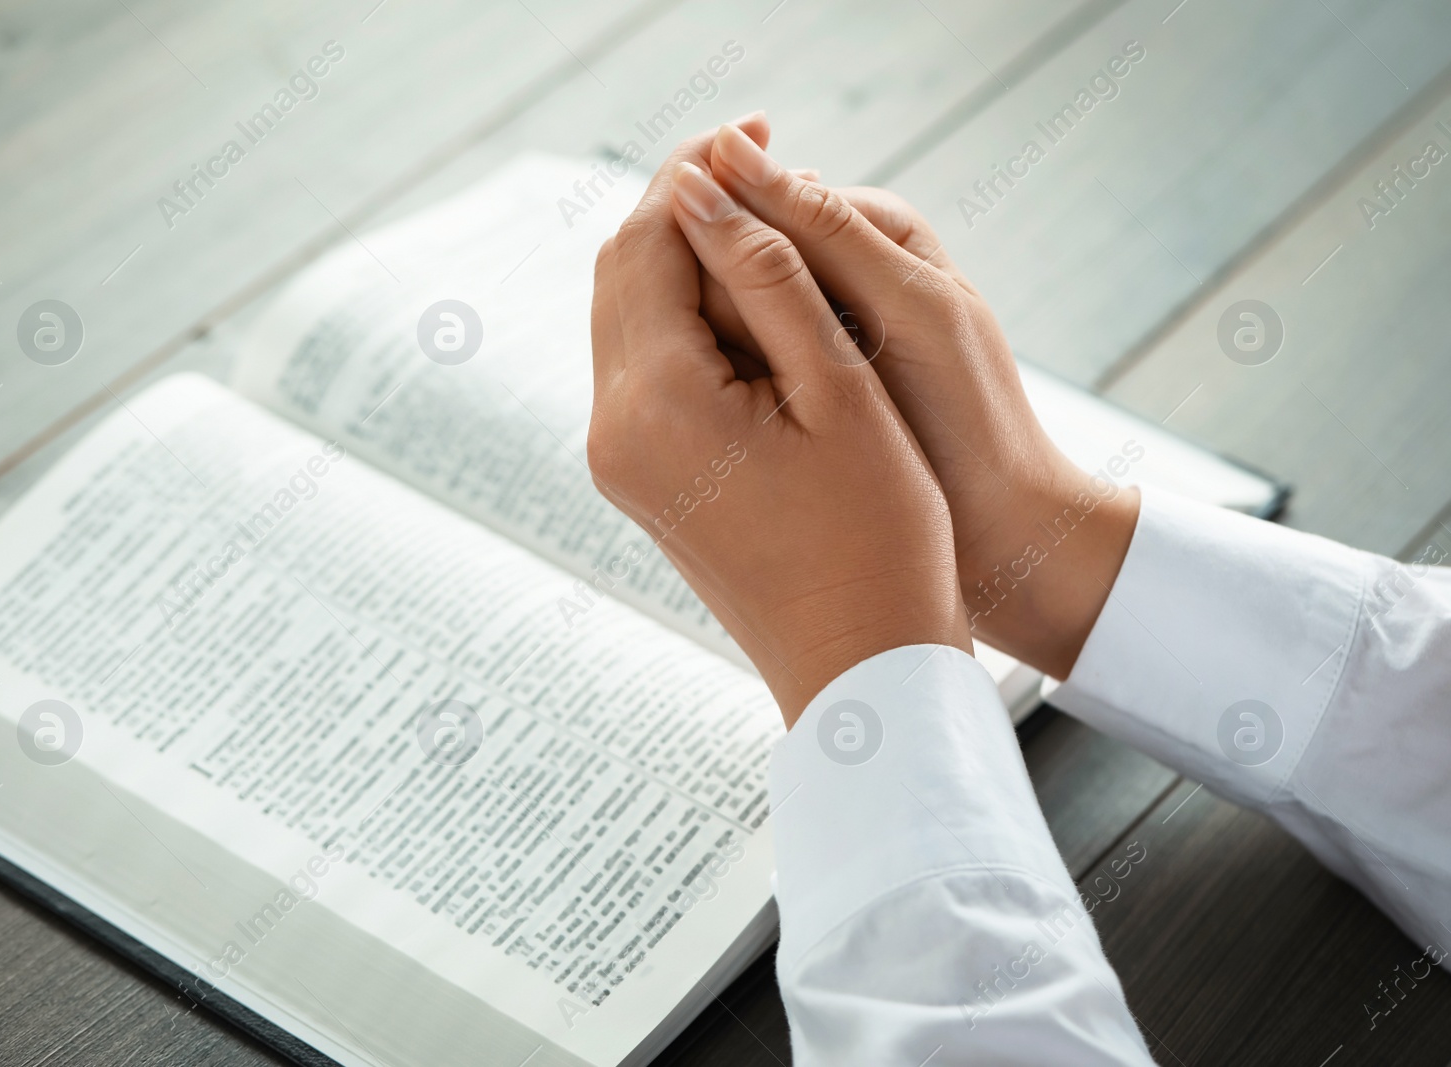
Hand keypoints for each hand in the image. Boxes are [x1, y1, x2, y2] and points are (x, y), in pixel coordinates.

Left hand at [588, 130, 970, 725]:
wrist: (861, 663)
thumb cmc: (877, 536)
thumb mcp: (841, 389)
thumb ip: (769, 277)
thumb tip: (710, 188)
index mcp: (656, 402)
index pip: (650, 243)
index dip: (698, 177)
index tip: (756, 134)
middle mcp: (613, 429)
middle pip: (622, 273)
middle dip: (682, 209)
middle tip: (759, 160)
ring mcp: (619, 459)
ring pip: (627, 317)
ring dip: (683, 261)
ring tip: (764, 224)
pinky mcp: (639, 478)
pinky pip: (643, 368)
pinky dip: (685, 319)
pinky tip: (750, 302)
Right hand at [701, 122, 1139, 678]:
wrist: (1001, 531)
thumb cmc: (967, 419)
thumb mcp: (904, 309)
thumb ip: (824, 232)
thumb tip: (727, 144)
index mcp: (870, 227)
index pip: (758, 208)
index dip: (724, 253)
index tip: (728, 329)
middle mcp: (836, 269)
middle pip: (734, 258)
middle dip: (714, 309)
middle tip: (731, 384)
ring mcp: (811, 331)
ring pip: (723, 318)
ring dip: (712, 356)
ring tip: (722, 414)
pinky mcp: (797, 388)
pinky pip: (734, 371)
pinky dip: (725, 393)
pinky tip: (717, 432)